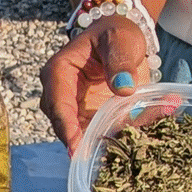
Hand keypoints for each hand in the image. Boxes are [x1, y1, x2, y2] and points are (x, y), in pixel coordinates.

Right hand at [39, 14, 151, 152]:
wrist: (120, 37)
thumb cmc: (115, 33)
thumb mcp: (120, 39)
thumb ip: (120, 61)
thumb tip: (124, 88)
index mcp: (59, 71)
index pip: (58, 103)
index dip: (66, 127)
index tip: (76, 148)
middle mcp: (60, 93)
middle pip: (64, 124)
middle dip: (81, 142)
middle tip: (98, 158)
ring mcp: (74, 107)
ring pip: (80, 133)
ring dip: (99, 142)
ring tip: (119, 152)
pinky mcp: (88, 117)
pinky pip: (99, 132)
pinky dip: (115, 136)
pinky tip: (134, 140)